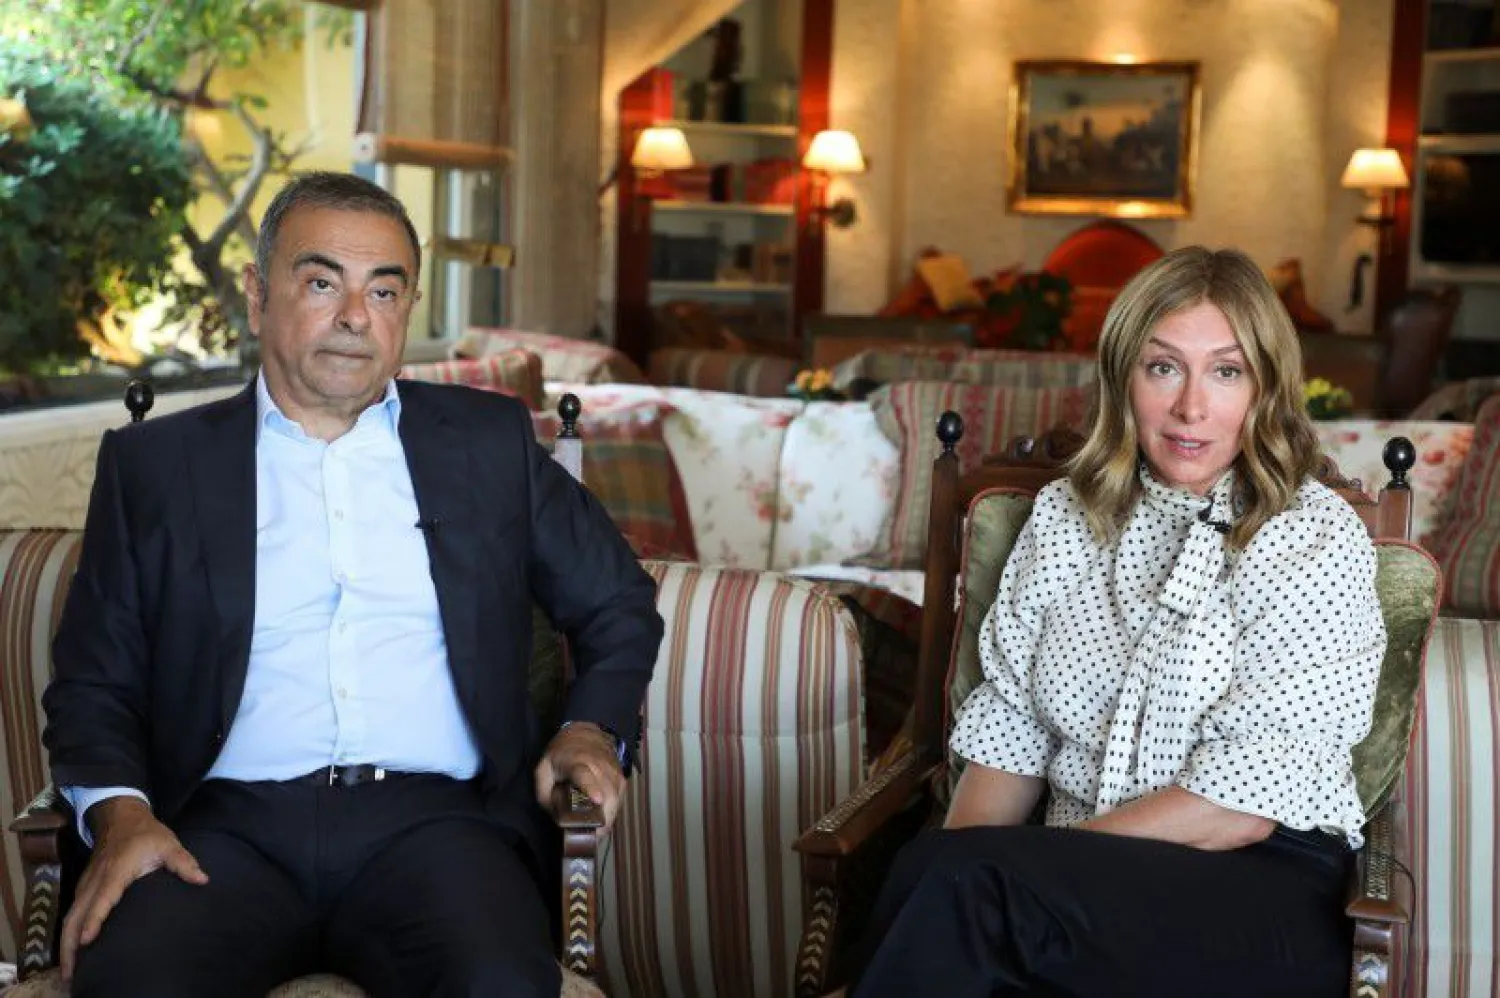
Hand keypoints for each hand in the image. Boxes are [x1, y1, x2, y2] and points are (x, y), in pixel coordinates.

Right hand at [60, 797, 207, 982]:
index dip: (94, 919)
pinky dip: (69, 931)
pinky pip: (73, 911)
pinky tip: (72, 949)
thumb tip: (203, 880)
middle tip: (71, 973)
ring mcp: (86, 883)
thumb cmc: (146, 833)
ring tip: (68, 971)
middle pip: (76, 915)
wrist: (121, 816)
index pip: (103, 898)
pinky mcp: (84, 886)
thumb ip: (183, 863)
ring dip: (66, 943)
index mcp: (116, 871)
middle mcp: (96, 880)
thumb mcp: (168, 844)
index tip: (86, 941)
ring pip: (70, 915)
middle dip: (71, 944)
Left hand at [535, 723, 625, 830]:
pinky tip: (600, 818)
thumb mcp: (543, 771)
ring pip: (616, 801)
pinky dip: (611, 813)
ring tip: (593, 831)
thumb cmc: (562, 755)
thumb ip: (547, 796)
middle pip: (607, 795)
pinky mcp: (622, 779)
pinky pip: (619, 801)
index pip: (585, 774)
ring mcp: (614, 772)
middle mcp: (599, 766)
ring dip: (606, 819)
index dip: (591, 787)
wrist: (586, 732)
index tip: (597, 800)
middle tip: (588, 836)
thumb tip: (561, 820)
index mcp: (576, 762)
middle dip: (601, 820)